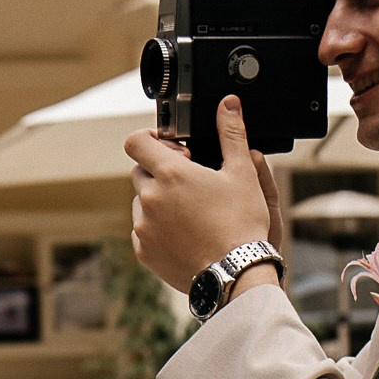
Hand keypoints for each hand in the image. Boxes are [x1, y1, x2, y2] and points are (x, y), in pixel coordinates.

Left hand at [125, 99, 282, 294]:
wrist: (235, 274)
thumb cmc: (241, 224)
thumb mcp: (242, 173)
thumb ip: (232, 134)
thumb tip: (228, 104)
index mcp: (170, 174)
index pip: (135, 141)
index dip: (150, 139)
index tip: (170, 148)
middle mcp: (150, 198)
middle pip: (140, 171)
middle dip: (160, 172)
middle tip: (189, 182)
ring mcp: (143, 227)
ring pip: (141, 202)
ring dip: (158, 200)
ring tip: (190, 211)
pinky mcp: (144, 251)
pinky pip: (143, 231)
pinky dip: (157, 228)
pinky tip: (184, 233)